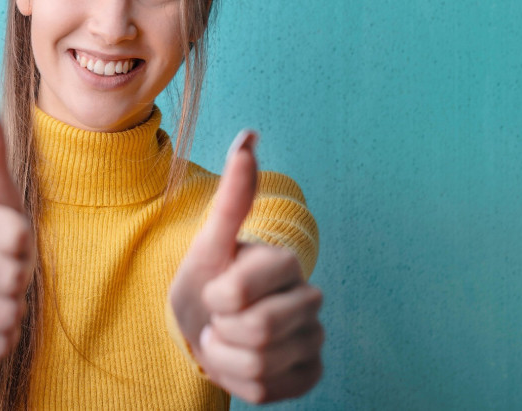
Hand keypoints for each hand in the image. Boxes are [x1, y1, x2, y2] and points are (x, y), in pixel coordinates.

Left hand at [168, 130, 323, 403]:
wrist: (207, 322)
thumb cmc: (208, 277)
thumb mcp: (211, 240)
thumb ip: (233, 195)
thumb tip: (247, 136)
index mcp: (286, 262)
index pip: (242, 292)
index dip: (217, 297)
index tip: (215, 289)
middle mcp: (309, 298)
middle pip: (258, 331)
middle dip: (222, 329)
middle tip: (219, 317)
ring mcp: (314, 338)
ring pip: (261, 366)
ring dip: (225, 357)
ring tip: (227, 337)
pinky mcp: (310, 373)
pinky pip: (269, 391)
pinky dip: (240, 382)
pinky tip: (241, 361)